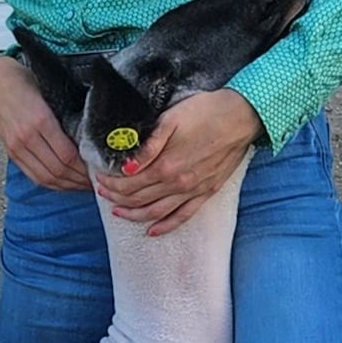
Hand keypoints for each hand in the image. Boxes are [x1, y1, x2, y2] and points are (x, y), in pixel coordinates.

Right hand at [0, 55, 90, 190]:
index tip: (96, 170)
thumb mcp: (52, 95)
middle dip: (78, 180)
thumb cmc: (26, 85)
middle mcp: (26, 136)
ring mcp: (17, 147)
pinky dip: (51, 183)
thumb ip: (67, 118)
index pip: (67, 155)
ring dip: (66, 185)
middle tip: (93, 181)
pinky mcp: (11, 153)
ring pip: (45, 177)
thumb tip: (90, 142)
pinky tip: (63, 183)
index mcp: (40, 119)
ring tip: (81, 185)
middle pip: (57, 170)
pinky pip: (33, 176)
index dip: (83, 168)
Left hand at [97, 88, 262, 234]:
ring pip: (156, 212)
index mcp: (166, 165)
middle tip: (103, 193)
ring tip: (118, 211)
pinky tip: (152, 230)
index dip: (111, 183)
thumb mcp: (171, 120)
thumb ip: (148, 146)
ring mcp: (193, 191)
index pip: (129, 183)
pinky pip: (183, 216)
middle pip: (139, 199)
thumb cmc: (206, 112)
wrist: (242, 117)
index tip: (99, 179)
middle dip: (117, 197)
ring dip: (134, 215)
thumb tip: (127, 167)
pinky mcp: (206, 192)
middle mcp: (178, 184)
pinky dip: (166, 226)